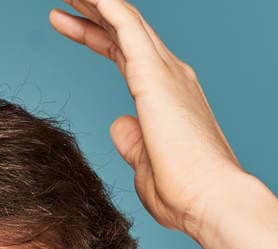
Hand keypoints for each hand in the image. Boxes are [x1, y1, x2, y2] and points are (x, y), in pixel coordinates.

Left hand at [48, 0, 247, 236]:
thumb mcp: (145, 166)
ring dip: (95, 3)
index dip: (95, 35)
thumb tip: (120, 125)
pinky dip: (106, 6)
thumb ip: (132, 143)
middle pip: (123, 30)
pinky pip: (126, 26)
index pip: (124, 52)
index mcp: (167, 96)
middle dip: (92, 11)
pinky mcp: (155, 76)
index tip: (66, 23)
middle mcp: (171, 76)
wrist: (211, 200)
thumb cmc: (185, 194)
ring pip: (124, 21)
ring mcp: (166, 73)